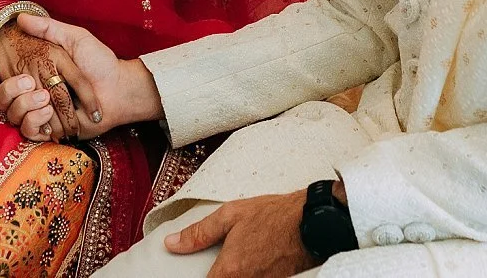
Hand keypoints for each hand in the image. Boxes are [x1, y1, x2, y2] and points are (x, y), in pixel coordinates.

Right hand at [0, 21, 95, 140]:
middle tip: (29, 82)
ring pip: (12, 115)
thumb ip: (49, 29)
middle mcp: (33, 94)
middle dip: (10, 91)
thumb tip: (21, 18)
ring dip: (25, 105)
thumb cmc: (99, 62)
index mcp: (35, 73)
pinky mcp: (50, 130)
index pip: (2, 77)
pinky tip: (48, 112)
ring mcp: (40, 113)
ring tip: (46, 97)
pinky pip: (28, 131)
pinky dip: (36, 121)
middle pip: (2, 98)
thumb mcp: (74, 38)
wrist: (118, 88)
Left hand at [165, 190, 316, 277]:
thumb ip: (199, 232)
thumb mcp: (231, 214)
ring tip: (242, 257)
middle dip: (220, 274)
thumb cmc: (276, 215)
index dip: (200, 277)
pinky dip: (251, 274)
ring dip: (237, 274)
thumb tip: (174, 243)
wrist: (313, 221)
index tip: (200, 271)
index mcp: (230, 270)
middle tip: (225, 259)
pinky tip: (255, 261)